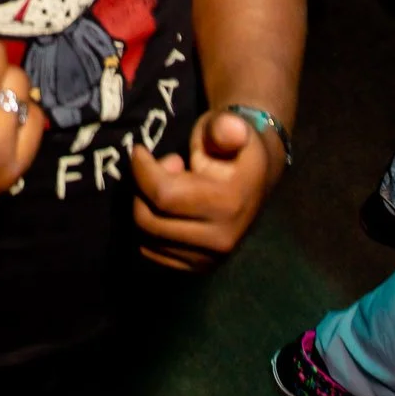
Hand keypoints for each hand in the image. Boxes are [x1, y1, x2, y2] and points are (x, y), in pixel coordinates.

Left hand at [130, 107, 283, 270]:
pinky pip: (150, 253)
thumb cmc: (234, 146)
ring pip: (146, 239)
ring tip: (167, 186)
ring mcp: (210, 259)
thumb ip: (224, 127)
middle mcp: (222, 240)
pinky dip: (149, 228)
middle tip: (161, 168)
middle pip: (149, 221)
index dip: (142, 169)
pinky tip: (166, 208)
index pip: (164, 195)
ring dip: (145, 208)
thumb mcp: (230, 127)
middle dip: (142, 189)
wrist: (255, 178)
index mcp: (231, 204)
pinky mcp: (197, 268)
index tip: (139, 150)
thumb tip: (231, 129)